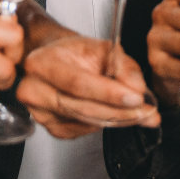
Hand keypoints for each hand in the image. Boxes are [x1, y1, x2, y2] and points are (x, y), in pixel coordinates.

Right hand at [16, 33, 160, 138]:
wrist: (55, 59)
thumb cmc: (75, 52)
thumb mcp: (102, 48)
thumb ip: (123, 66)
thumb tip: (139, 89)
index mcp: (42, 63)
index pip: (78, 83)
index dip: (109, 93)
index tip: (136, 98)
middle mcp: (33, 89)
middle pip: (81, 107)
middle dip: (119, 111)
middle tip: (146, 111)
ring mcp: (39, 111)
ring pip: (84, 122)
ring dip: (116, 120)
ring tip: (140, 114)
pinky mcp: (49, 127)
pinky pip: (81, 130)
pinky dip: (102, 124)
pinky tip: (114, 114)